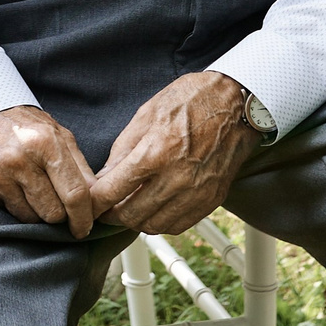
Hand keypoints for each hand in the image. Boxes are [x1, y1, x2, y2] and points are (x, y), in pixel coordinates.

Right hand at [0, 106, 100, 236]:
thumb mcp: (56, 133)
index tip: (85, 228)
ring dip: (36, 211)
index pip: (74, 194)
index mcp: (45, 143)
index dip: (83, 218)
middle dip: (58, 214)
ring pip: (31, 218)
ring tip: (31, 191)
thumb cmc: (22, 125)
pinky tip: (11, 188)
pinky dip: (15, 206)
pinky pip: (8, 214)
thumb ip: (79, 166)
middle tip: (54, 201)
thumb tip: (98, 199)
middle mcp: (19, 160)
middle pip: (54, 213)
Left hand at [87, 73, 259, 235]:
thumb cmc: (191, 99)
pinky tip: (155, 209)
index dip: (95, 201)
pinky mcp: (211, 199)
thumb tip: (105, 177)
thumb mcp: (147, 114)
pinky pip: (179, 225)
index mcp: (156, 152)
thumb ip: (123, 149)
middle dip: (112, 214)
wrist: (236, 102)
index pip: (113, 191)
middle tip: (106, 207)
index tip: (89, 202)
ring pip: (155, 225)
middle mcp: (177, 178)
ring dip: (137, 221)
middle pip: (132, 215)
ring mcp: (197, 192)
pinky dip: (162, 222)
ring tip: (129, 208)